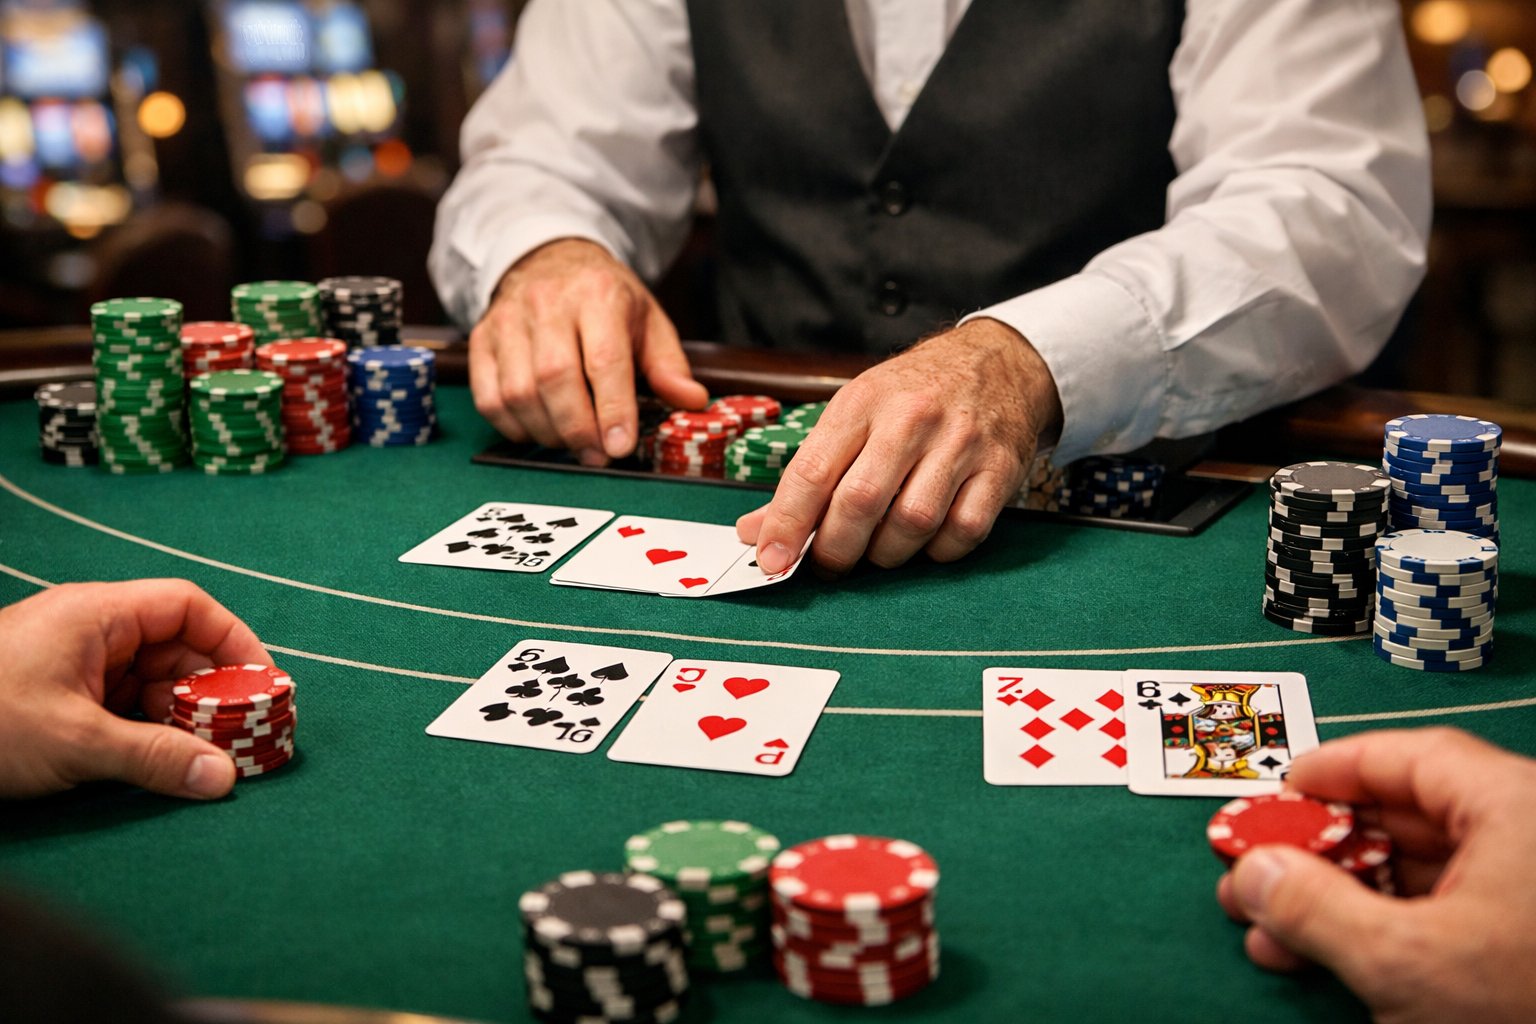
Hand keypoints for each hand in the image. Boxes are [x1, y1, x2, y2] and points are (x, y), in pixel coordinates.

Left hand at [0, 580, 271, 799]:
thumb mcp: (76, 742)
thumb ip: (156, 758)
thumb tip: (223, 779)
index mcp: (95, 614)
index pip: (186, 607)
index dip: (233, 641)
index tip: (263, 684)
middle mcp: (88, 631)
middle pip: (173, 648)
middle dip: (211, 691)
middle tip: (243, 735)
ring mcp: (71, 665)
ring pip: (149, 682)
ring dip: (181, 717)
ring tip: (207, 757)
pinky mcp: (56, 698)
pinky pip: (122, 706)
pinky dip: (148, 730)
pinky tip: (164, 760)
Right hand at [468, 238, 708, 463]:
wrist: (550, 259)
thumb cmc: (604, 299)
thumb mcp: (647, 321)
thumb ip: (669, 366)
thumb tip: (692, 402)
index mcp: (599, 295)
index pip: (604, 359)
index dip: (612, 409)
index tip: (621, 446)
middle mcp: (548, 303)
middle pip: (555, 379)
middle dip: (579, 429)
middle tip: (599, 456)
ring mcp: (508, 320)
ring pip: (519, 393)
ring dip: (548, 432)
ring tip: (573, 442)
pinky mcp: (481, 339)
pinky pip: (489, 398)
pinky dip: (514, 427)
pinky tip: (539, 429)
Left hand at [737, 319, 1061, 574]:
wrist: (998, 362)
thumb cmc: (913, 395)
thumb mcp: (855, 413)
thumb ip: (809, 472)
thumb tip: (756, 531)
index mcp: (862, 402)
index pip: (813, 471)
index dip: (788, 523)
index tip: (773, 560)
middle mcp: (911, 419)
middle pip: (861, 502)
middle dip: (837, 549)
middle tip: (830, 564)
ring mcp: (960, 443)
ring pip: (913, 523)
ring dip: (887, 554)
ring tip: (878, 550)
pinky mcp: (1000, 469)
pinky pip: (963, 531)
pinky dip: (939, 551)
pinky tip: (927, 541)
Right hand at [1216, 727, 1535, 1022]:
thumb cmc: (1533, 1009)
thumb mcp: (1406, 960)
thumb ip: (1314, 906)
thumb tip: (1252, 872)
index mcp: (1518, 808)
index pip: (1410, 759)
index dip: (1333, 773)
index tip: (1277, 795)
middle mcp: (1531, 839)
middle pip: (1406, 820)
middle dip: (1319, 851)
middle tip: (1255, 868)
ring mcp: (1534, 896)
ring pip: (1418, 877)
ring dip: (1337, 901)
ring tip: (1269, 931)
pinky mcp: (1529, 946)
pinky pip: (1444, 918)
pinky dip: (1380, 933)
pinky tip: (1324, 957)